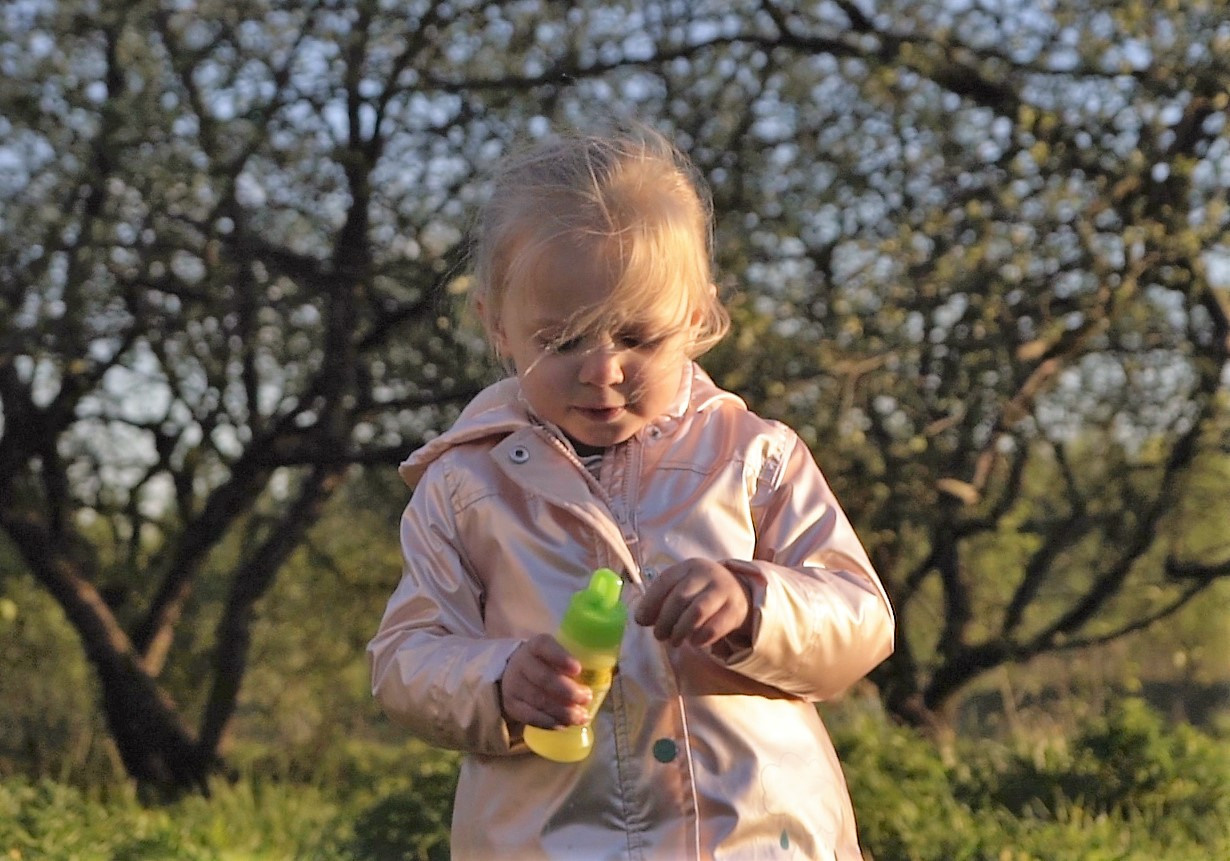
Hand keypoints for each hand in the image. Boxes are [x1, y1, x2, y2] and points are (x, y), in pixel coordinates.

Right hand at [500, 633, 591, 729]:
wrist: (514, 673)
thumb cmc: (546, 663)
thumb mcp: (556, 653)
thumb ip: (575, 658)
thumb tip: (610, 673)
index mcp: (535, 645)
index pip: (545, 646)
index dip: (561, 657)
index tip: (578, 669)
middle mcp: (521, 663)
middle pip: (544, 679)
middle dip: (569, 692)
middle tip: (586, 698)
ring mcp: (513, 685)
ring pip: (539, 701)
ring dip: (563, 712)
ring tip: (581, 717)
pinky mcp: (511, 705)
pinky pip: (531, 717)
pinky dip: (550, 722)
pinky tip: (565, 724)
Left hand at [634, 559, 752, 648]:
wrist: (738, 591)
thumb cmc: (700, 592)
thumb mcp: (681, 588)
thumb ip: (660, 601)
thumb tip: (641, 619)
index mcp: (688, 567)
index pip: (665, 582)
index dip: (650, 603)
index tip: (641, 620)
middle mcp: (707, 574)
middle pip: (680, 598)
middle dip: (665, 620)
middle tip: (659, 635)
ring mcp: (723, 591)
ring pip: (697, 612)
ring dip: (681, 630)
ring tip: (675, 641)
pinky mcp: (735, 609)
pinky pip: (714, 627)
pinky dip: (700, 638)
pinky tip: (694, 642)